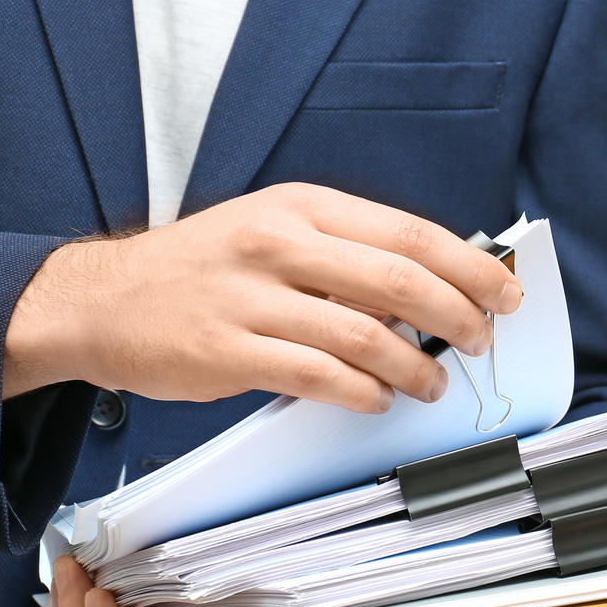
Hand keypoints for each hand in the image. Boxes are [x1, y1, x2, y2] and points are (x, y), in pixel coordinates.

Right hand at [3, 183, 522, 410]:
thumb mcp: (274, 231)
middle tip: (480, 343)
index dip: (470, 268)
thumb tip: (436, 285)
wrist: (101, 300)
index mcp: (301, 207)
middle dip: (460, 318)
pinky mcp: (229, 350)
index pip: (410, 234)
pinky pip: (319, 376)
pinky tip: (377, 399)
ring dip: (416, 368)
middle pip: (402, 282)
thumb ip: (347, 252)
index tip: (505, 294)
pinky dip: (362, 392)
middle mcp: (279, 243)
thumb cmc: (203, 269)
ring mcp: (251, 297)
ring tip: (431, 384)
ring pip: (366, 336)